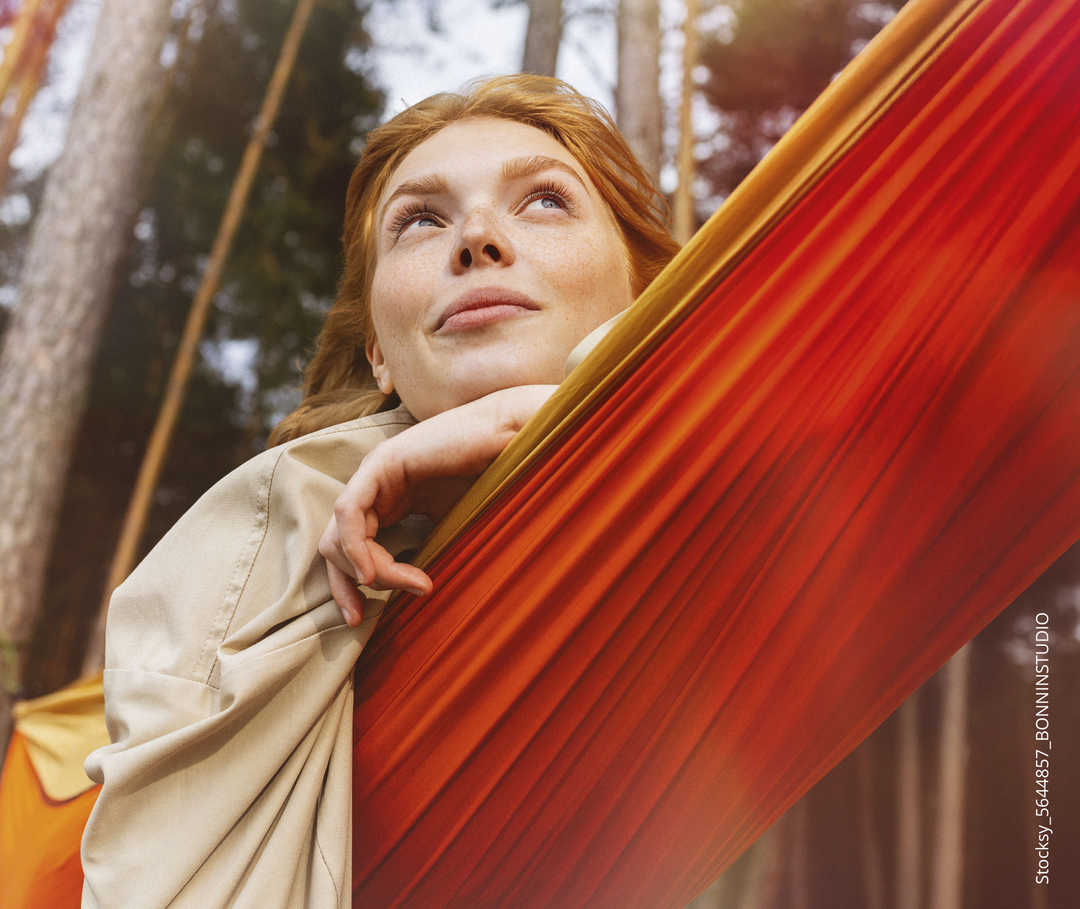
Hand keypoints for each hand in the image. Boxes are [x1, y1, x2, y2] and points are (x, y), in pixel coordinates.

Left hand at [319, 384, 557, 624]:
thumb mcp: (452, 526)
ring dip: (367, 571)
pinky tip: (376, 575)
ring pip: (340, 535)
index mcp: (387, 500)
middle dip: (345, 586)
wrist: (513, 439)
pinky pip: (351, 514)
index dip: (348, 587)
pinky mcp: (382, 463)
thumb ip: (428, 551)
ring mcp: (374, 472)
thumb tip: (415, 595)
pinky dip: (358, 548)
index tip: (364, 619)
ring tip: (413, 585)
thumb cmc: (493, 480)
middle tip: (364, 617)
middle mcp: (373, 487)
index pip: (347, 548)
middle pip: (333, 545)